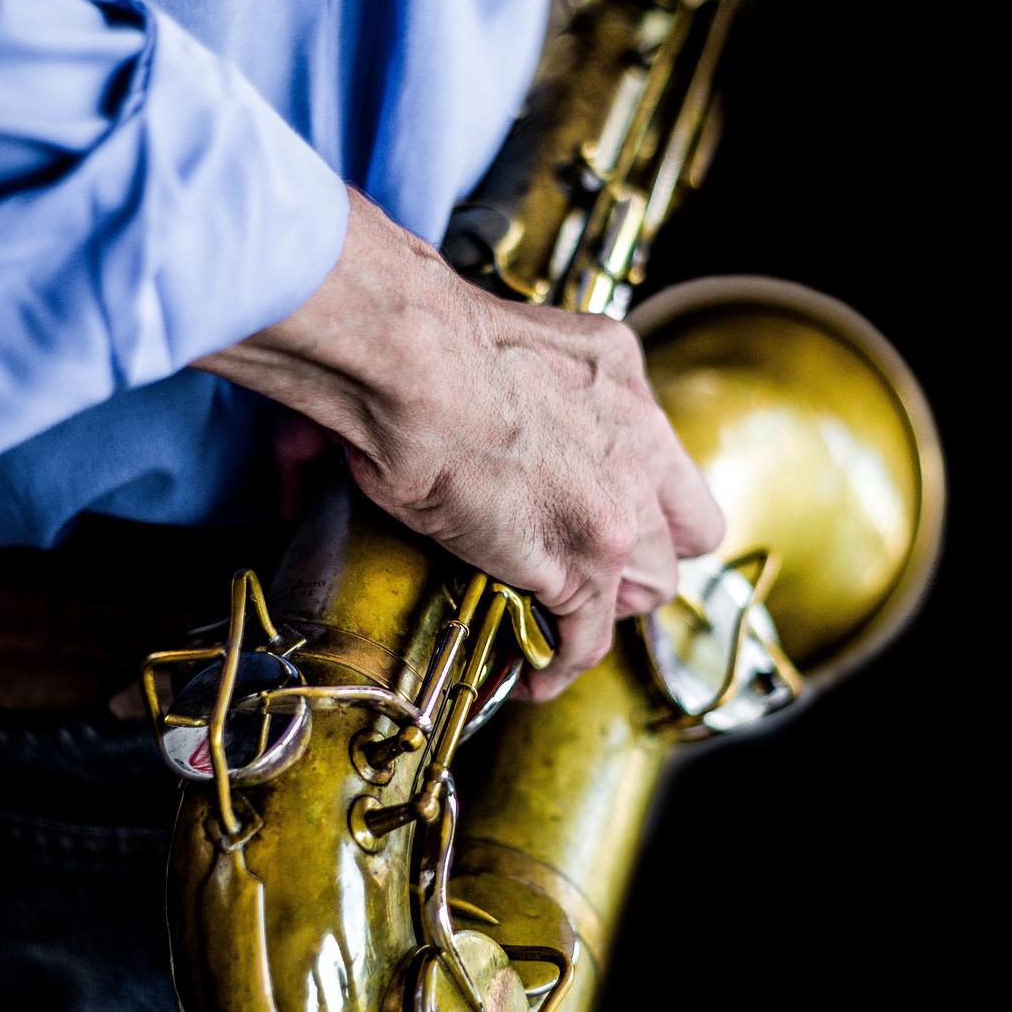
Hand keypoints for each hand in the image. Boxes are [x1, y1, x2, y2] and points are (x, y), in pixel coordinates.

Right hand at [196, 189, 723, 699]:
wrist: (408, 360)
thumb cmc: (410, 340)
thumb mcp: (477, 344)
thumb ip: (458, 387)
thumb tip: (330, 435)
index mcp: (613, 367)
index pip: (658, 449)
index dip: (639, 490)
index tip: (606, 505)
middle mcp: (637, 431)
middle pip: (680, 524)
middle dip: (642, 552)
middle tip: (593, 566)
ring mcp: (621, 500)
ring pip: (652, 583)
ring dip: (608, 605)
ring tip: (564, 620)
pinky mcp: (587, 560)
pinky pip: (591, 636)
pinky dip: (564, 661)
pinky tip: (538, 672)